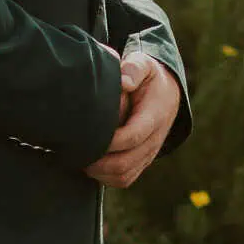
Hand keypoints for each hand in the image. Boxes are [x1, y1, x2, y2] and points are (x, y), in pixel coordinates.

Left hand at [86, 49, 180, 188]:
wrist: (168, 95)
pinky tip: (90, 166)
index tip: (87, 136)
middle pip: (126, 162)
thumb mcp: (145, 64)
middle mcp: (154, 139)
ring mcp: (148, 153)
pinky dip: (106, 178)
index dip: (109, 141)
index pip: (132, 136)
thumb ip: (134, 68)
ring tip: (80, 160)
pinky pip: (125, 179)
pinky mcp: (142, 162)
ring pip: (124, 175)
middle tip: (76, 153)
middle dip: (99, 162)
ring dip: (100, 173)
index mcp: (154, 116)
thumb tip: (123, 81)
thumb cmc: (149, 78)